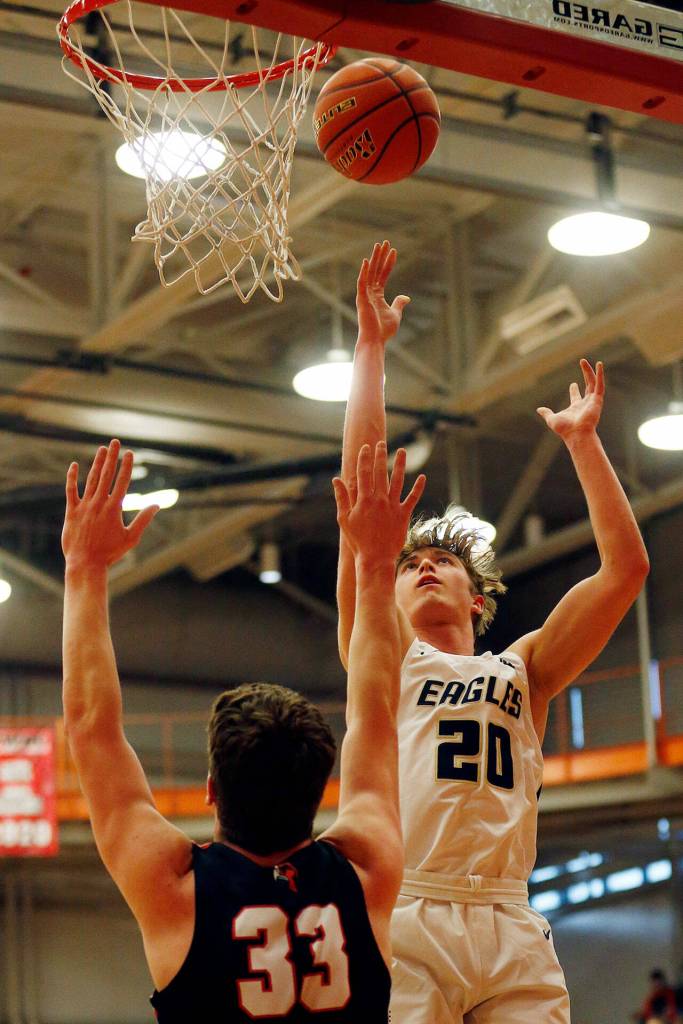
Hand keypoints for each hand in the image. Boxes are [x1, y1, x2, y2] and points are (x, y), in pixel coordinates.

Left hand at [62, 440, 158, 569]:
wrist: (85, 563)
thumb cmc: (110, 553)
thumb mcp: (131, 538)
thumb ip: (143, 519)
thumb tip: (157, 505)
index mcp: (114, 508)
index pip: (122, 481)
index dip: (126, 466)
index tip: (129, 453)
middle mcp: (99, 503)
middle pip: (107, 475)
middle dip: (112, 457)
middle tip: (115, 442)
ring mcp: (84, 506)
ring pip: (91, 479)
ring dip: (97, 463)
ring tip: (102, 449)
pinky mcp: (71, 512)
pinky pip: (70, 490)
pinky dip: (72, 478)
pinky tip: (73, 465)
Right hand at [333, 443, 424, 563]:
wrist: (376, 558)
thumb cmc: (357, 540)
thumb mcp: (344, 519)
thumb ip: (341, 498)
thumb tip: (336, 479)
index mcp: (364, 500)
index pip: (363, 473)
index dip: (364, 459)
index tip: (365, 448)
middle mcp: (379, 500)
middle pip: (380, 472)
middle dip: (380, 456)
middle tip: (382, 443)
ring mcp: (393, 506)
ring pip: (398, 480)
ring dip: (400, 464)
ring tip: (402, 451)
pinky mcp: (404, 515)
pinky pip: (413, 498)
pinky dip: (418, 487)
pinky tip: (422, 476)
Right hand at [356, 240, 409, 345]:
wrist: (375, 341)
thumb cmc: (384, 330)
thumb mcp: (395, 314)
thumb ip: (399, 304)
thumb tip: (406, 297)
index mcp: (377, 296)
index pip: (383, 275)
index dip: (389, 263)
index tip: (393, 251)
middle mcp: (369, 293)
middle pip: (376, 270)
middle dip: (380, 256)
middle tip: (384, 242)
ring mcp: (364, 295)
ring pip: (369, 273)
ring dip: (374, 259)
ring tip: (378, 245)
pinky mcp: (361, 300)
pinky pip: (362, 283)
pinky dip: (364, 272)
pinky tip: (366, 261)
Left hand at [537, 359, 603, 438]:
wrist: (576, 434)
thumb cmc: (565, 429)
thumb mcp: (552, 419)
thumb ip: (547, 413)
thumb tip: (539, 410)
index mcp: (576, 407)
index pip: (576, 396)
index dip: (574, 389)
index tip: (573, 384)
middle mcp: (586, 403)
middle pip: (587, 385)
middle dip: (585, 374)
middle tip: (582, 363)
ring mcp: (593, 401)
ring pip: (594, 382)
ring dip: (591, 371)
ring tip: (586, 361)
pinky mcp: (598, 400)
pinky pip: (600, 385)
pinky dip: (600, 375)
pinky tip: (599, 365)